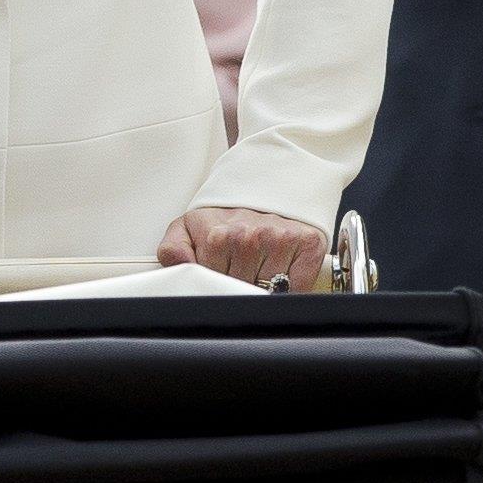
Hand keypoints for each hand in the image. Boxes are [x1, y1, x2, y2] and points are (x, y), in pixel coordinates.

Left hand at [157, 207, 328, 290]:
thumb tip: (178, 264)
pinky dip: (293, 288)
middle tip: (240, 273)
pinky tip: (283, 272)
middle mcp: (250, 238)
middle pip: (242, 294)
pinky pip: (299, 287)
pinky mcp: (308, 242)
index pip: (215, 290)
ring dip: (266, 290)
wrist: (263, 188)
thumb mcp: (188, 229)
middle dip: (240, 291)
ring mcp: (281, 239)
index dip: (218, 292)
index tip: (220, 285)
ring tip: (260, 269)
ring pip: (270, 293)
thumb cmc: (223, 216)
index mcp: (218, 238)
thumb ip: (174, 249)